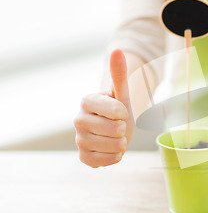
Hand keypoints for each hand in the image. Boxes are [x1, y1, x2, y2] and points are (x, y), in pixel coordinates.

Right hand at [74, 49, 134, 167]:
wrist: (114, 130)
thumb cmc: (118, 110)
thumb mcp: (122, 93)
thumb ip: (119, 74)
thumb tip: (117, 50)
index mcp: (87, 101)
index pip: (114, 109)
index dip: (123, 113)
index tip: (120, 112)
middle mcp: (78, 120)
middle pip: (114, 129)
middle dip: (123, 129)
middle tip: (118, 126)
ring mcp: (79, 139)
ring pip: (111, 146)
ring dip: (121, 144)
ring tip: (116, 138)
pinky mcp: (83, 156)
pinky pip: (103, 161)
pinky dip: (114, 157)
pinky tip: (112, 149)